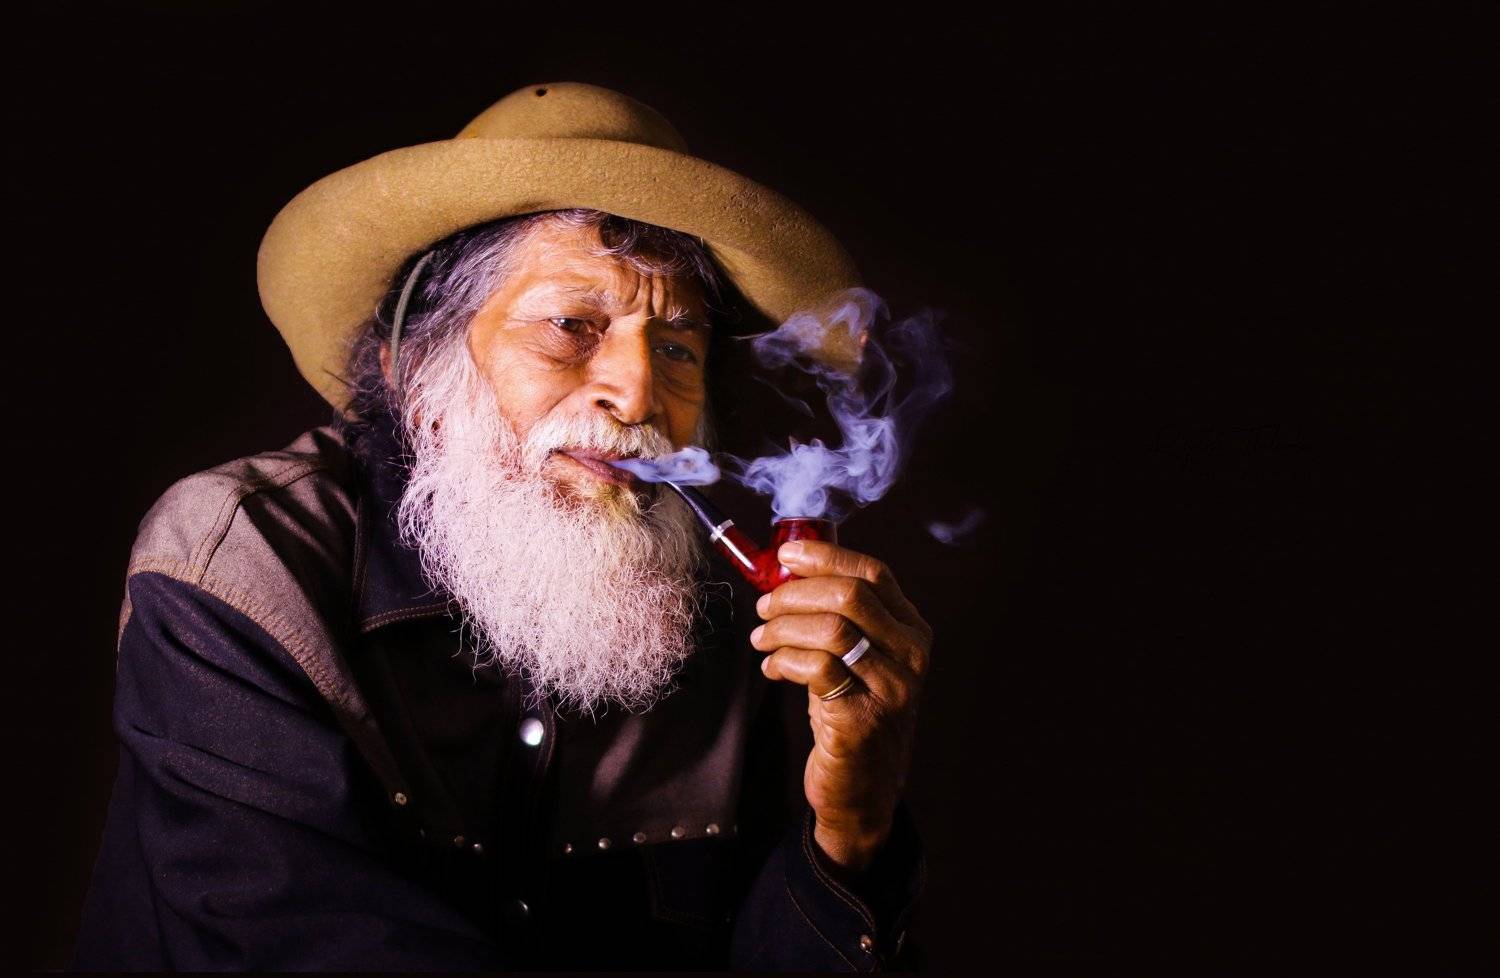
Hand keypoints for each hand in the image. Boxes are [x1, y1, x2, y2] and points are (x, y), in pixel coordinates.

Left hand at [749, 538, 932, 871]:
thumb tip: (789, 569)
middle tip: (764, 607)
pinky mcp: (862, 719)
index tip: (785, 556)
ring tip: (761, 638)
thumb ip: (838, 616)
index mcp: (912, 631)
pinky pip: (816, 669)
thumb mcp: (857, 658)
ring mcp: (891, 689)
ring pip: (830, 629)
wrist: (862, 788)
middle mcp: (911, 656)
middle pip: (850, 596)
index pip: (873, 574)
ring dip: (782, 627)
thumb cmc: (852, 712)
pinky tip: (772, 668)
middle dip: (794, 594)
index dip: (825, 556)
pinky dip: (783, 661)